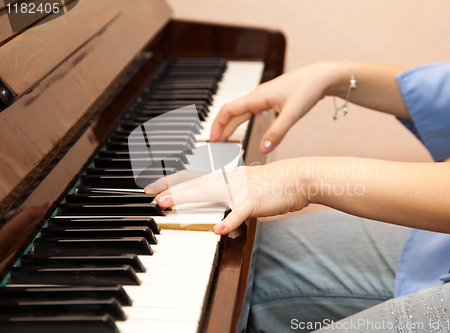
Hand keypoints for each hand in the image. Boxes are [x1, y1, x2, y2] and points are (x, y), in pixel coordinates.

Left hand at [144, 159, 310, 234]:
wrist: (299, 177)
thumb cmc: (276, 184)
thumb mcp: (249, 190)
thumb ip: (233, 202)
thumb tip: (222, 220)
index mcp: (228, 177)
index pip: (195, 177)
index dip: (173, 181)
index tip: (154, 185)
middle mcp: (230, 180)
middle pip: (195, 183)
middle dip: (170, 188)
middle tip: (150, 194)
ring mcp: (242, 189)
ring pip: (209, 192)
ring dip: (186, 197)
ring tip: (166, 203)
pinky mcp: (256, 201)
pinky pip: (240, 212)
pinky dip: (229, 221)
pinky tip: (218, 230)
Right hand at [210, 62, 343, 153]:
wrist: (322, 76)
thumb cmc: (308, 89)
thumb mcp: (292, 114)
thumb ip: (277, 133)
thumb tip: (263, 150)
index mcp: (257, 97)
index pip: (228, 110)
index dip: (218, 125)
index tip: (212, 140)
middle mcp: (257, 96)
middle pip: (232, 113)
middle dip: (221, 129)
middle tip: (215, 146)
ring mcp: (263, 98)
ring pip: (241, 113)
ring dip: (231, 126)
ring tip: (225, 140)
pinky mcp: (271, 100)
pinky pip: (250, 112)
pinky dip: (242, 122)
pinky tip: (244, 129)